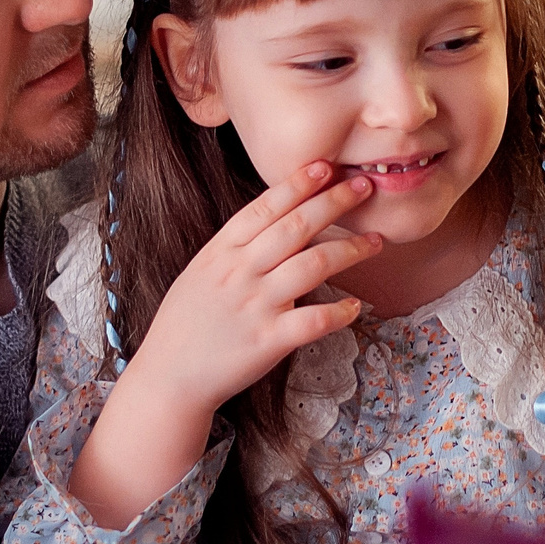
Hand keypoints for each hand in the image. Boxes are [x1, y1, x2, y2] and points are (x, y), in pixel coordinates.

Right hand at [69, 161, 382, 527]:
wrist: (168, 377)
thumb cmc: (186, 325)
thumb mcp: (201, 273)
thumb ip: (235, 248)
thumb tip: (274, 220)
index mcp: (220, 252)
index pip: (264, 207)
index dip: (298, 184)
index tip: (326, 166)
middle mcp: (238, 273)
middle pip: (295, 227)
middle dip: (334, 202)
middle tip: (365, 186)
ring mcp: (254, 306)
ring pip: (313, 266)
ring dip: (350, 249)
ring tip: (376, 241)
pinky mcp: (268, 341)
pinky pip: (312, 321)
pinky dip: (339, 312)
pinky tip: (356, 306)